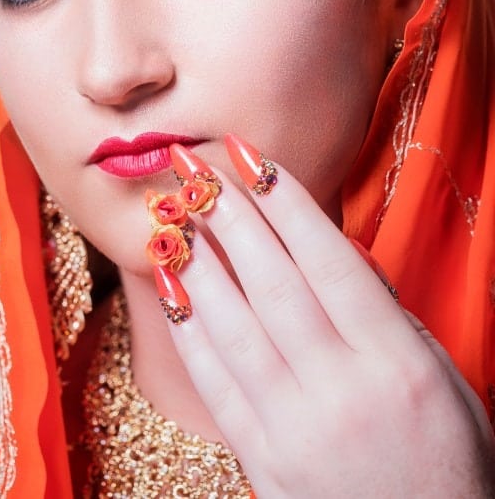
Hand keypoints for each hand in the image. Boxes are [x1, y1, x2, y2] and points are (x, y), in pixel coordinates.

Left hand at [152, 135, 494, 497]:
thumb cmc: (447, 458)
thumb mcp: (445, 377)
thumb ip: (389, 315)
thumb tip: (332, 253)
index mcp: (395, 361)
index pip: (328, 261)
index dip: (286, 203)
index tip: (251, 157)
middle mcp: (341, 389)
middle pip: (273, 282)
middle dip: (230, 214)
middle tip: (196, 164)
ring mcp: (295, 427)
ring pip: (234, 324)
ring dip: (197, 259)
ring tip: (170, 211)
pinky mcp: (261, 459)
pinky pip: (214, 382)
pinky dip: (188, 328)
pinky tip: (168, 285)